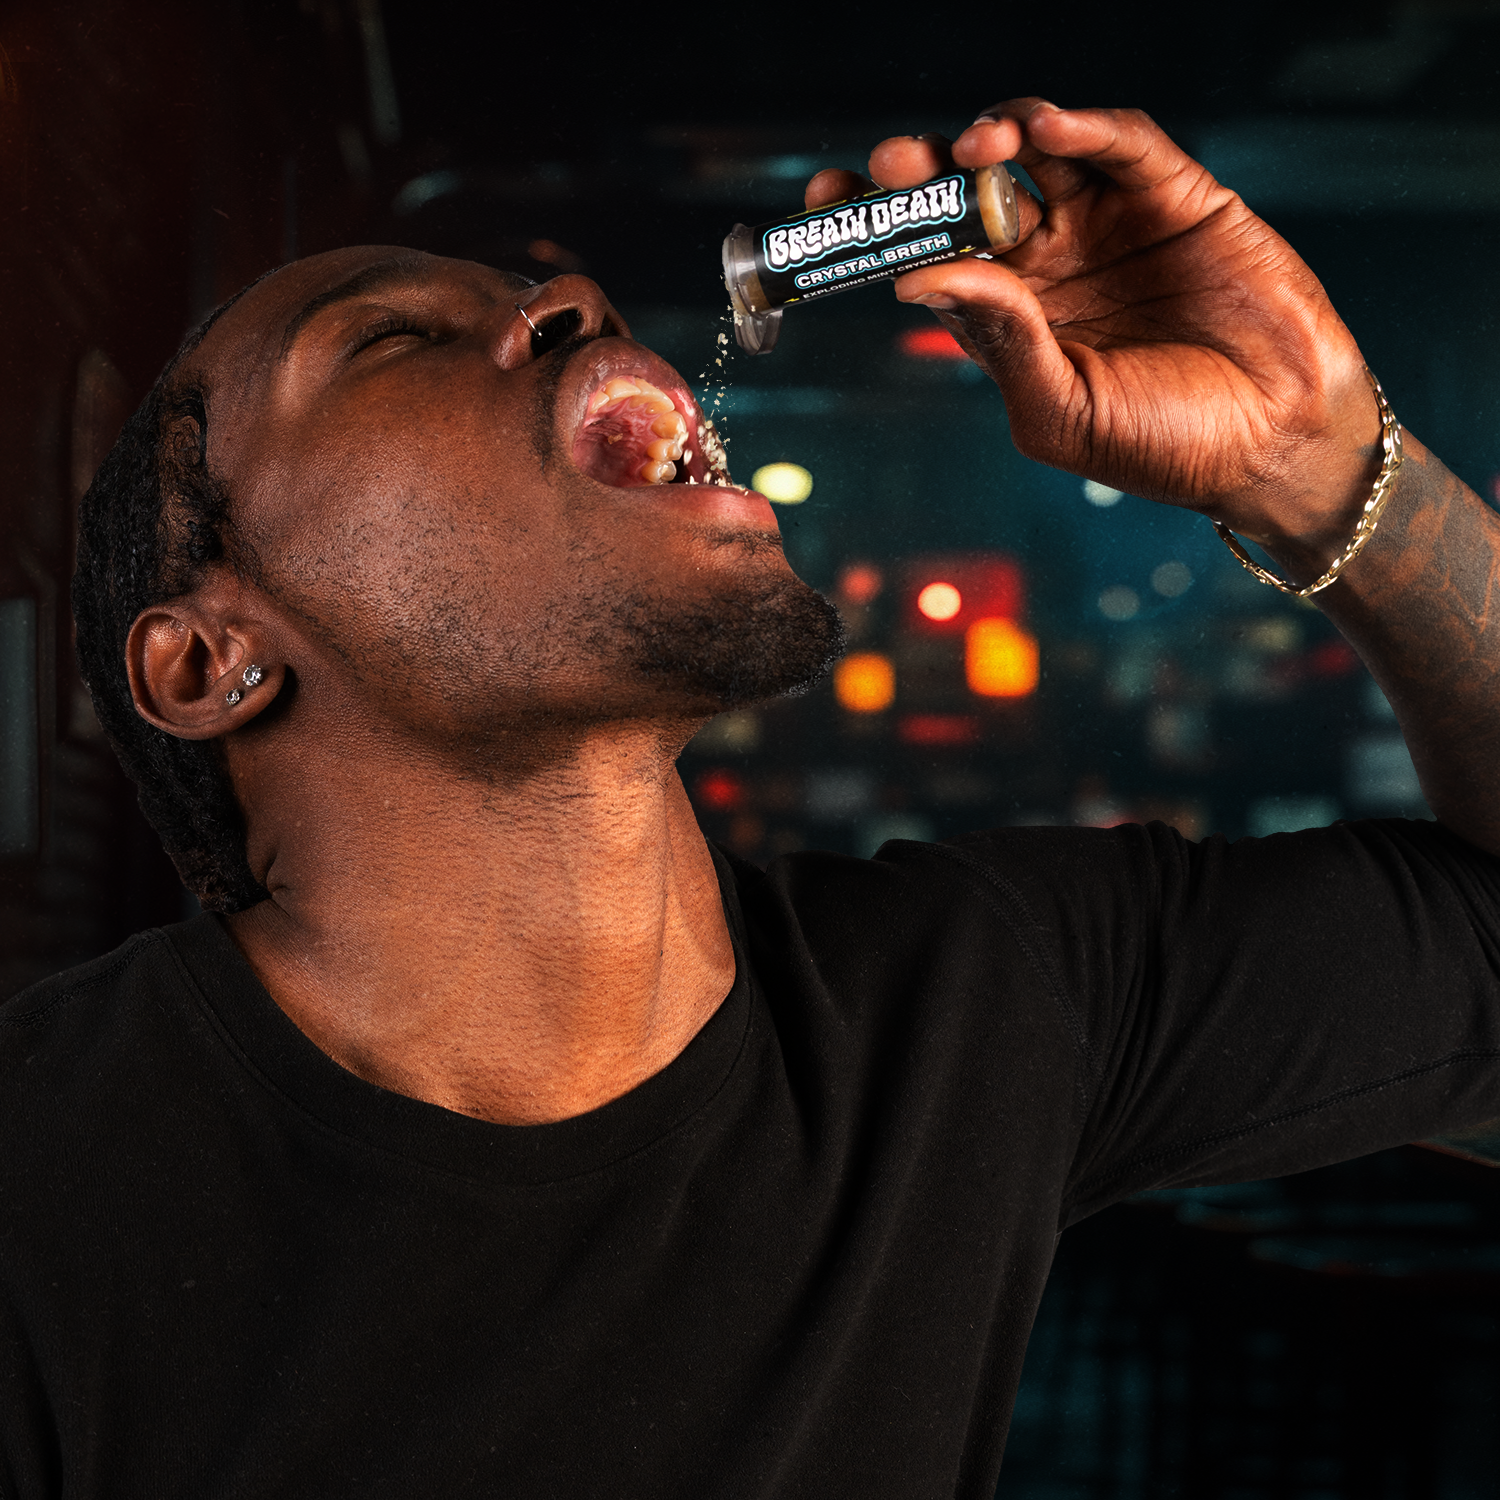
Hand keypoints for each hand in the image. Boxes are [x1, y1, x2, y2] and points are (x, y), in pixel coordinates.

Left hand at [806, 101, 1382, 560]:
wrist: (1275, 440)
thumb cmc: (1165, 445)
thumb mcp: (1061, 410)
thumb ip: (997, 343)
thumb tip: (914, 280)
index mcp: (1009, 317)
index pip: (926, 254)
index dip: (874, 224)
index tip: (823, 203)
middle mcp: (1049, 262)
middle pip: (964, 194)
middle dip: (920, 172)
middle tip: (889, 164)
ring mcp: (1107, 223)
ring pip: (1033, 153)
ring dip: (994, 136)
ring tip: (974, 149)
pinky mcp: (1173, 193)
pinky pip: (1119, 143)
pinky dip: (1082, 128)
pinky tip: (1047, 131)